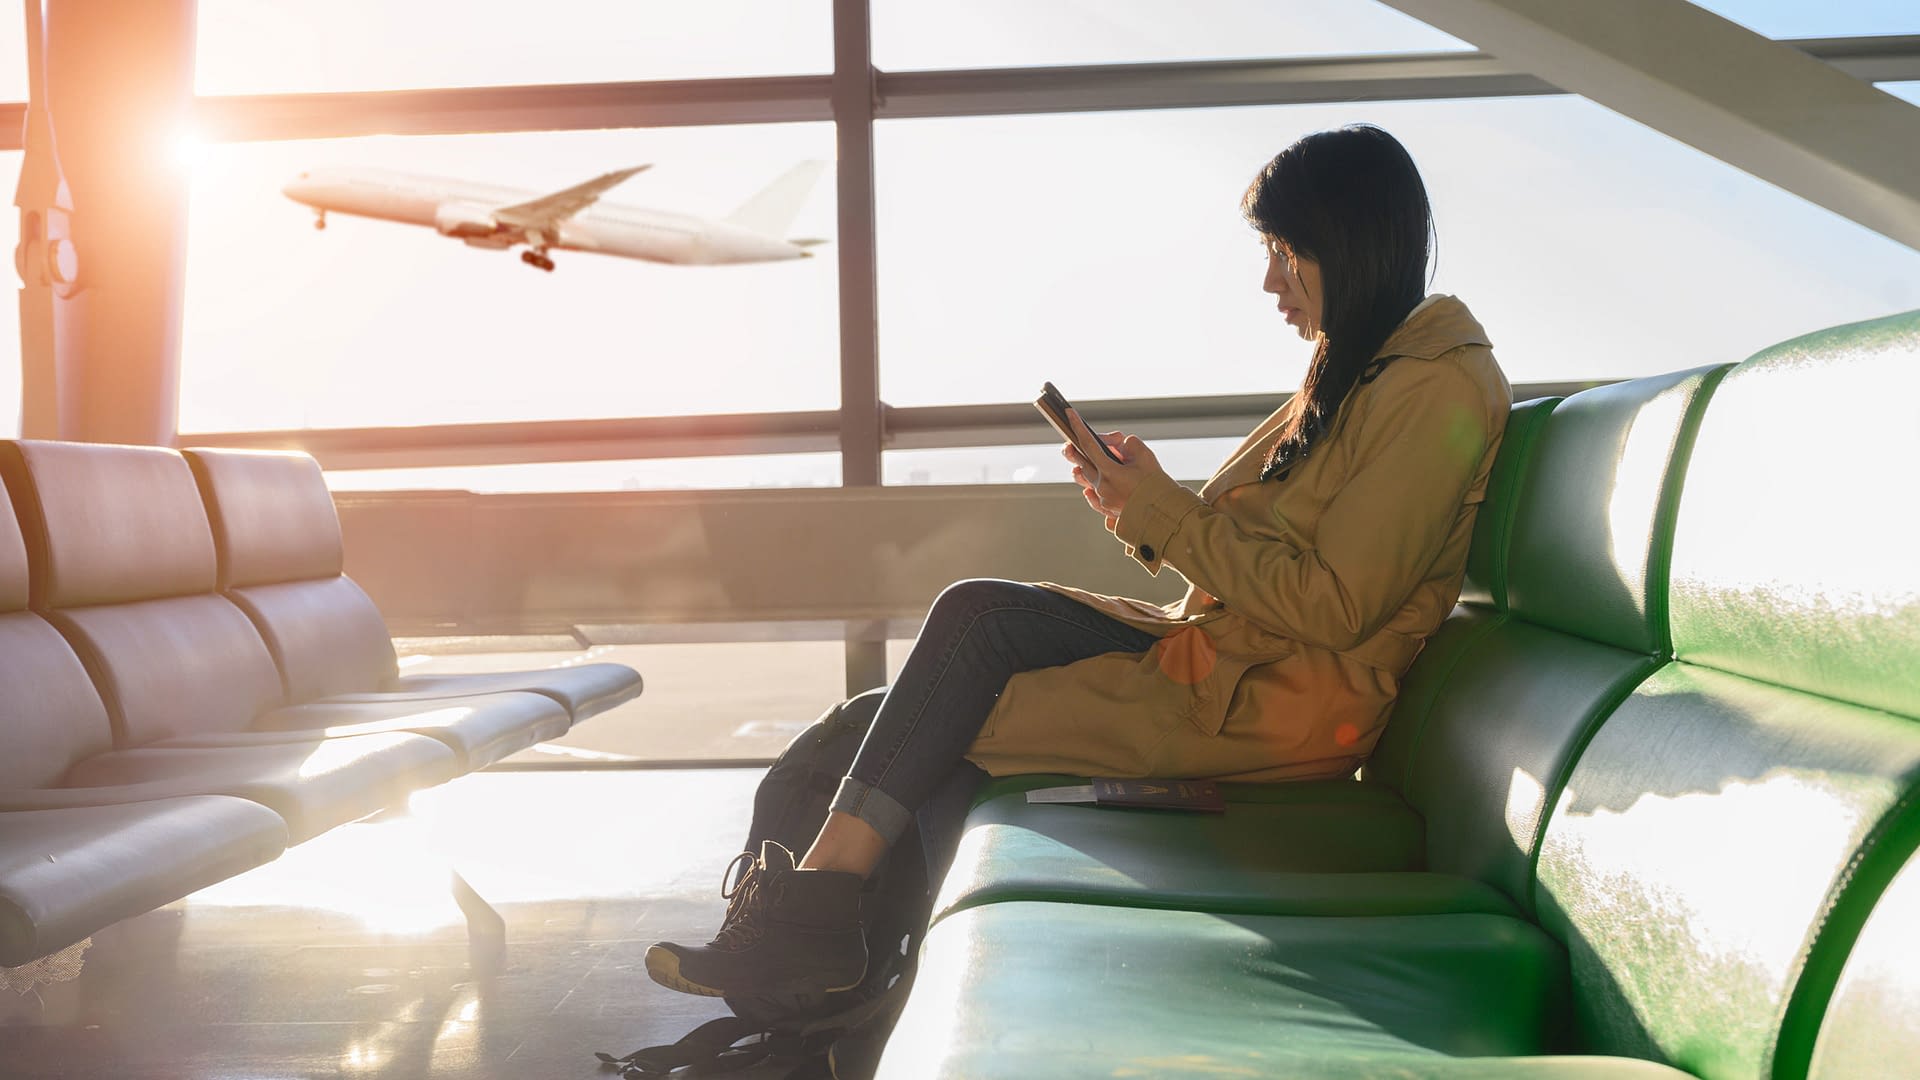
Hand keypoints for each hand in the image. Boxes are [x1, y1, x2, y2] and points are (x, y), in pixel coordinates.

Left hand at [1061, 407, 1163, 525]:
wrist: (1164, 513)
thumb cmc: (1156, 485)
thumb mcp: (1146, 457)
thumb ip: (1130, 444)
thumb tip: (1121, 444)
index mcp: (1109, 472)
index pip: (1089, 445)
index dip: (1078, 427)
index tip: (1069, 414)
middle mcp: (1102, 487)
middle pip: (1083, 463)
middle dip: (1076, 450)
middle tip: (1069, 441)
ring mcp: (1103, 500)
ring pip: (1087, 480)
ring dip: (1083, 468)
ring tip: (1077, 462)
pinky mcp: (1108, 510)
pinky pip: (1093, 497)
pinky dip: (1090, 487)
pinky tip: (1088, 486)